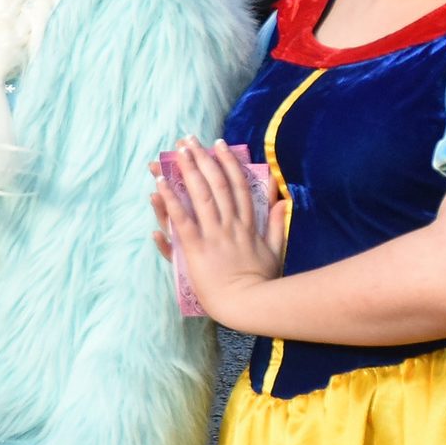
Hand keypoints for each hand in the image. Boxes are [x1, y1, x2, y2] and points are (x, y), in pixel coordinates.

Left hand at [155, 137, 287, 332]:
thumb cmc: (262, 282)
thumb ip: (278, 224)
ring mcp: (214, 235)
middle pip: (216, 184)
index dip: (228, 163)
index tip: (219, 145)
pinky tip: (160, 184)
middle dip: (202, 159)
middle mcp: (231, 224)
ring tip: (176, 152)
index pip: (238, 186)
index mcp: (248, 224)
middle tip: (189, 140)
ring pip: (200, 196)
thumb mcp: (276, 250)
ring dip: (187, 171)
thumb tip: (285, 200)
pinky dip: (171, 201)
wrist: (250, 304)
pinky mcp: (198, 248)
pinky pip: (182, 220)